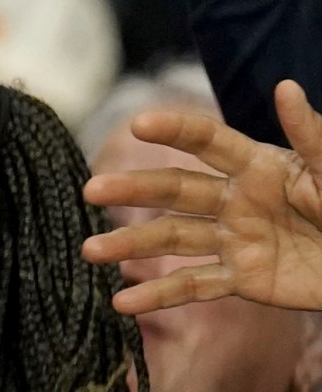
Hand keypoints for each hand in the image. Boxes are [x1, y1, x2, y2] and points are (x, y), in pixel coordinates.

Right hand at [84, 82, 321, 313]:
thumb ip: (310, 136)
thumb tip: (285, 87)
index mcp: (261, 167)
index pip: (208, 142)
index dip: (174, 131)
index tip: (137, 123)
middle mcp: (237, 201)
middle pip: (176, 191)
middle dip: (134, 190)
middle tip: (92, 190)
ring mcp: (235, 241)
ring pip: (173, 239)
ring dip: (131, 244)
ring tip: (91, 251)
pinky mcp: (241, 280)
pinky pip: (194, 287)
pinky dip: (159, 296)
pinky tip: (122, 304)